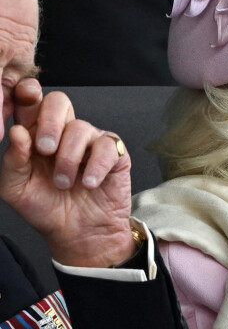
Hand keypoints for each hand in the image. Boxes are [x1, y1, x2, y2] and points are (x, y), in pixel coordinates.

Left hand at [0, 79, 135, 266]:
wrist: (79, 234)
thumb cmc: (47, 210)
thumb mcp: (16, 190)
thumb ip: (12, 160)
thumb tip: (18, 132)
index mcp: (35, 136)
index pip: (31, 102)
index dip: (28, 93)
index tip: (25, 96)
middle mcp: (63, 133)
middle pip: (59, 102)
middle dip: (49, 122)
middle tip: (45, 150)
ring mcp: (89, 141)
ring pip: (80, 127)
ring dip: (69, 159)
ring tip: (64, 183)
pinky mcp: (113, 153)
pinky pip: (106, 146)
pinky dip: (96, 166)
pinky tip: (89, 183)